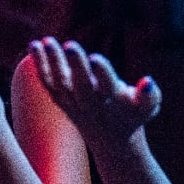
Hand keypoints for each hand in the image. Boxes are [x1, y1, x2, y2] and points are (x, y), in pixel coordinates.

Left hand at [27, 37, 159, 145]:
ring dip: (51, 63)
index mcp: (113, 102)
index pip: (107, 86)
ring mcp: (73, 103)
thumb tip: (148, 82)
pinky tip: (34, 47)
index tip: (96, 57)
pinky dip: (40, 67)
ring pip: (60, 83)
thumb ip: (150, 95)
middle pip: (80, 84)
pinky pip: (48, 84)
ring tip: (44, 41)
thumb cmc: (133, 115)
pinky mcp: (62, 101)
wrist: (113, 142)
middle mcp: (91, 104)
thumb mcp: (148, 107)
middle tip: (69, 44)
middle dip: (75, 65)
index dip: (102, 73)